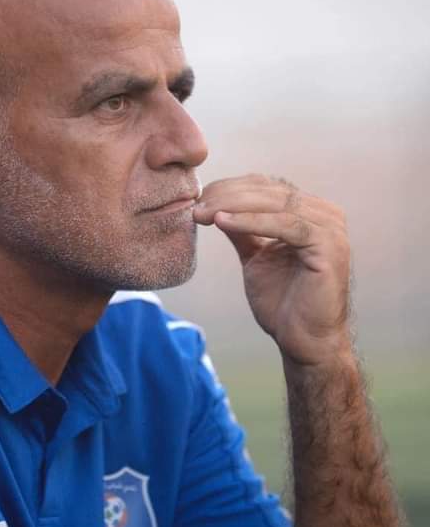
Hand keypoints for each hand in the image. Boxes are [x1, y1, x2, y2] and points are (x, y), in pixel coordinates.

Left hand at [193, 174, 351, 365]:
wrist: (302, 340)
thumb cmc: (282, 301)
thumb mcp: (255, 256)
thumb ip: (242, 230)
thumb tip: (213, 206)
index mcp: (310, 212)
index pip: (265, 187)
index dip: (229, 188)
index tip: (197, 198)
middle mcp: (325, 214)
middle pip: (269, 191)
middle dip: (226, 195)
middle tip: (196, 205)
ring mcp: (330, 229)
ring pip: (275, 203)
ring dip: (233, 205)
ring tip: (203, 213)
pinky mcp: (329, 246)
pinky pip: (285, 225)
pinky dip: (251, 221)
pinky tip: (223, 222)